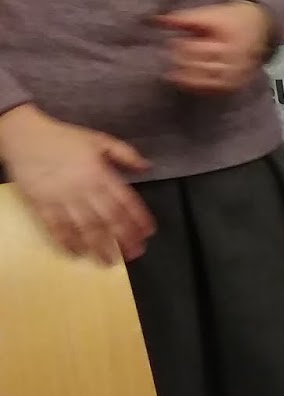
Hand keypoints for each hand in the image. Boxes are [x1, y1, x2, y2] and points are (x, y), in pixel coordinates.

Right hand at [0, 105, 153, 263]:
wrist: (23, 135)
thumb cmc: (64, 138)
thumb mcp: (99, 139)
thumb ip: (125, 154)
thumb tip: (147, 167)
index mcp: (100, 174)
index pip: (125, 201)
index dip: (138, 218)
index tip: (148, 232)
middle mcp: (84, 188)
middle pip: (108, 218)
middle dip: (124, 238)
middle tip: (135, 253)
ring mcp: (61, 198)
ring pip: (84, 227)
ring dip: (98, 246)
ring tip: (109, 261)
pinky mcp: (41, 204)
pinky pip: (55, 227)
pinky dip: (66, 241)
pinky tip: (76, 253)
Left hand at [152, 0, 272, 94]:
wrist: (259, 26)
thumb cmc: (231, 19)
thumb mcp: (208, 14)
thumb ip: (183, 18)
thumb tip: (156, 20)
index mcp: (228, 44)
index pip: (196, 50)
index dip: (180, 47)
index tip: (173, 42)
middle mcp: (235, 63)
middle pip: (201, 67)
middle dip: (182, 62)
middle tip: (171, 57)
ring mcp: (237, 76)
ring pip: (207, 82)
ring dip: (188, 79)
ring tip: (174, 74)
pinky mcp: (237, 84)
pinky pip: (215, 90)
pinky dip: (199, 88)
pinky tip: (188, 83)